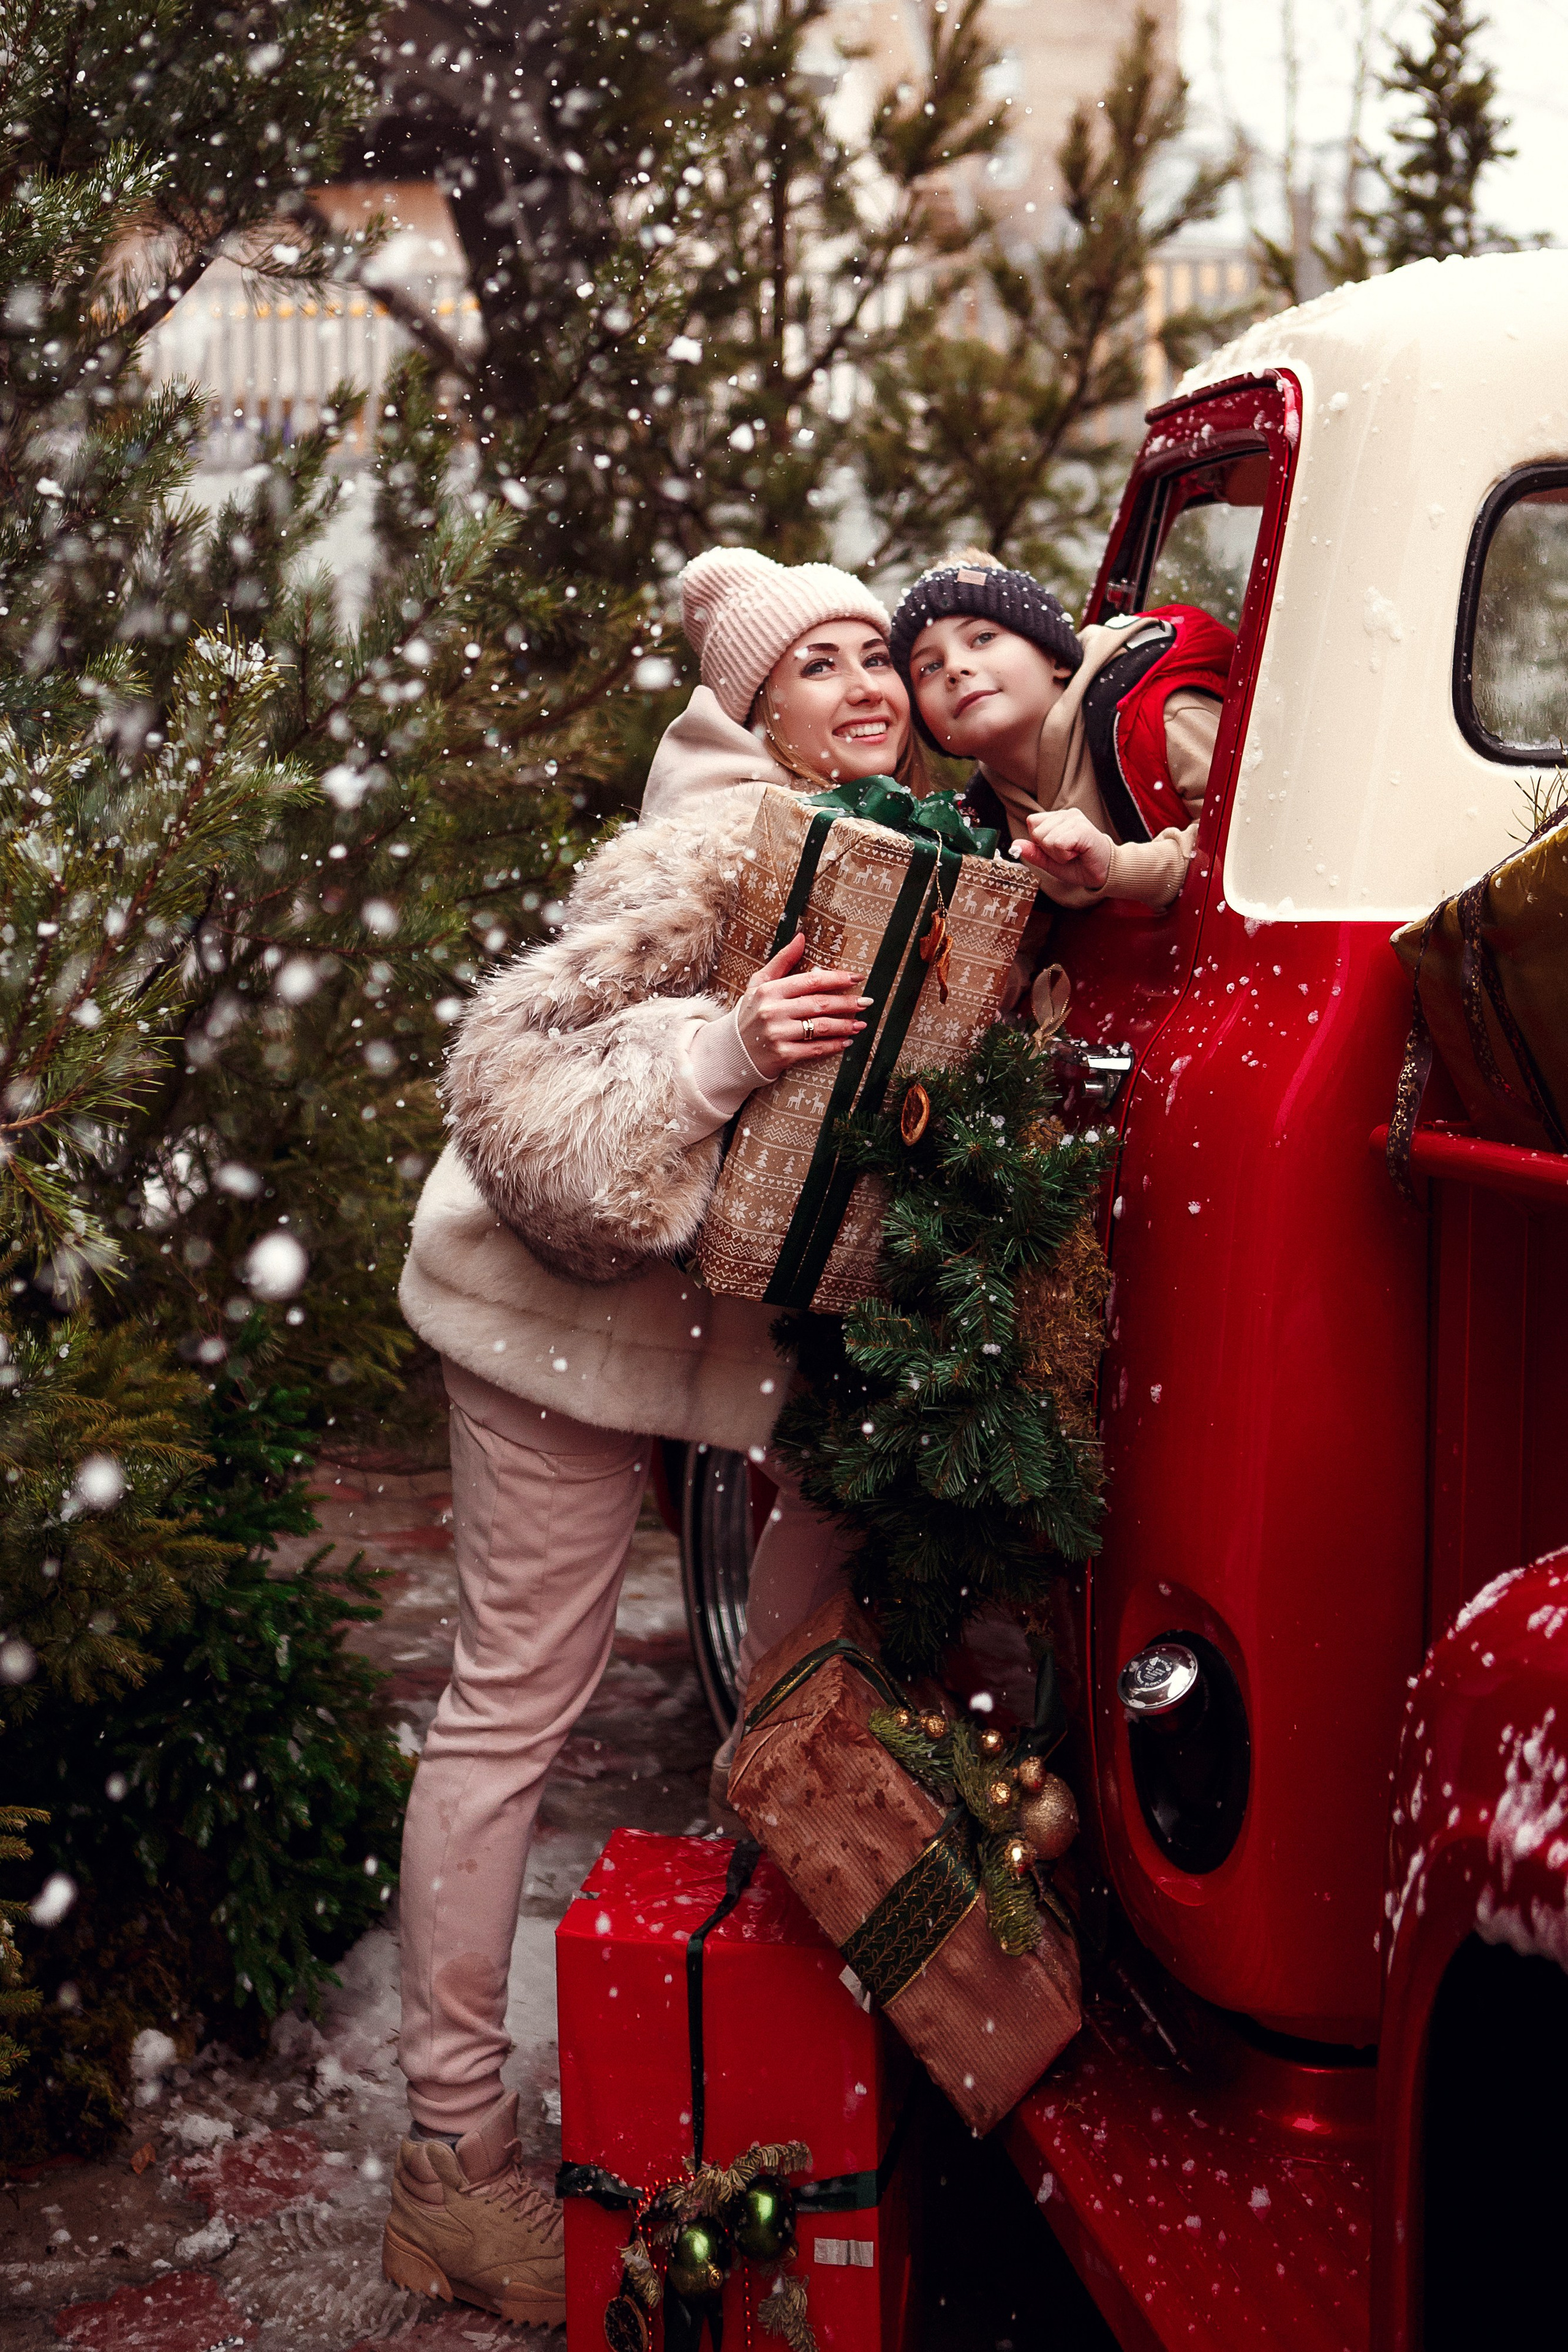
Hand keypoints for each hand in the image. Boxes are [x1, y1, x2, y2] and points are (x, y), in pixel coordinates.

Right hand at [736, 929, 871, 1079]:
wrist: (733, 1050)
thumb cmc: (750, 1014)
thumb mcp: (759, 983)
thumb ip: (782, 960)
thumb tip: (801, 937)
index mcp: (770, 990)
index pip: (810, 981)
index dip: (837, 979)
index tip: (857, 978)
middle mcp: (773, 1011)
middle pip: (820, 1004)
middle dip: (847, 1003)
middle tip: (865, 1002)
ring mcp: (778, 1034)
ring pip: (820, 1027)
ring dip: (845, 1025)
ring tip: (860, 1024)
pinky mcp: (782, 1055)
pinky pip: (815, 1049)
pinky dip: (834, 1046)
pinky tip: (846, 1042)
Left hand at [1013, 808, 1113, 892]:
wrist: (1104, 873)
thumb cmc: (1079, 865)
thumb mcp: (1051, 862)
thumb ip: (1034, 853)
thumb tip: (1015, 844)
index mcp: (1058, 818)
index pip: (1032, 822)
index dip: (1041, 842)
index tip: (1058, 850)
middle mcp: (1066, 814)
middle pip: (1037, 832)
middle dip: (1049, 850)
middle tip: (1068, 853)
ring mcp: (1075, 819)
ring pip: (1046, 839)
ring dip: (1058, 855)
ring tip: (1074, 853)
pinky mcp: (1082, 828)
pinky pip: (1058, 843)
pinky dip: (1065, 855)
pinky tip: (1078, 853)